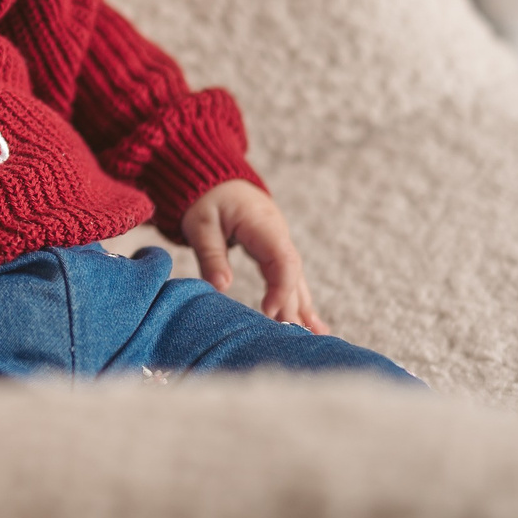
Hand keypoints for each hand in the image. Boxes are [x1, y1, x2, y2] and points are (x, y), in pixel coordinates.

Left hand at [182, 179, 326, 333]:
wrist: (215, 179)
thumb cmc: (207, 199)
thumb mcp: (201, 224)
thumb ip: (211, 254)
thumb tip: (221, 287)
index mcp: (263, 224)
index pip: (282, 259)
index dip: (280, 287)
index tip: (268, 312)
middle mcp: (278, 235)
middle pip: (292, 274)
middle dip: (293, 306)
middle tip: (294, 339)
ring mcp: (279, 243)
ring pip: (295, 278)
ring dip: (304, 306)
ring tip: (317, 336)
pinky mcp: (274, 251)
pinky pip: (289, 277)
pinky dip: (297, 299)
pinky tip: (308, 323)